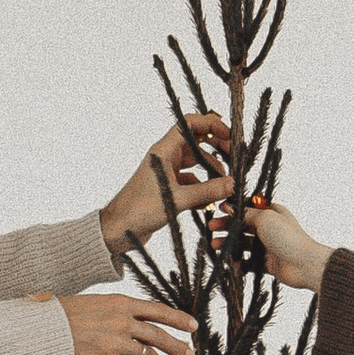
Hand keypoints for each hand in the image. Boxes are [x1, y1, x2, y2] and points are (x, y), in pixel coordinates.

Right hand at [60, 287, 201, 354]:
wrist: (41, 331)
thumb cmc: (62, 317)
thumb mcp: (93, 304)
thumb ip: (115, 312)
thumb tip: (133, 324)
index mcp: (120, 303)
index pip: (158, 310)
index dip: (178, 319)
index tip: (193, 326)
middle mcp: (122, 321)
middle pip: (159, 335)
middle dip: (178, 346)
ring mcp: (116, 343)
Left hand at [102, 113, 232, 254]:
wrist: (118, 230)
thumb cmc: (138, 210)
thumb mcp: (177, 200)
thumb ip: (207, 191)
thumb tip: (233, 184)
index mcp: (164, 151)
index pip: (190, 124)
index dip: (211, 125)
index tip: (229, 136)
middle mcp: (166, 158)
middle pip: (197, 142)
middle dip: (217, 149)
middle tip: (235, 160)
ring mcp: (168, 172)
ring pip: (197, 164)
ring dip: (213, 172)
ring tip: (226, 186)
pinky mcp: (170, 188)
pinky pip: (193, 182)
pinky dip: (204, 188)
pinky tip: (212, 202)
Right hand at [221, 192, 331, 290]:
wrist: (304, 264)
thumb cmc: (287, 237)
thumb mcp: (265, 218)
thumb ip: (246, 214)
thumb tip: (230, 207)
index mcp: (272, 213)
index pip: (248, 208)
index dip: (233, 209)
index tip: (218, 209)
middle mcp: (269, 228)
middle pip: (243, 226)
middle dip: (226, 226)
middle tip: (211, 227)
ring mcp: (268, 246)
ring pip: (243, 244)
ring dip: (229, 244)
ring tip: (215, 246)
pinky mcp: (267, 263)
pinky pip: (248, 262)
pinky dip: (239, 263)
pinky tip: (230, 262)